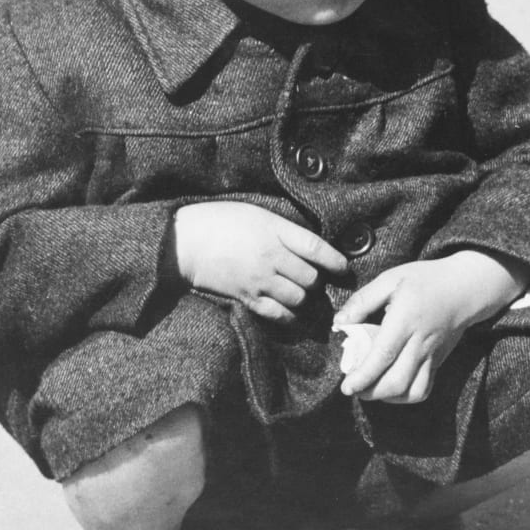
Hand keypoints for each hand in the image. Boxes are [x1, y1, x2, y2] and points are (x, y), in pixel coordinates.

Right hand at [173, 201, 347, 321]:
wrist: (185, 243)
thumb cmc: (220, 221)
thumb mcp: (256, 213)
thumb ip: (284, 229)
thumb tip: (310, 245)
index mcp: (274, 231)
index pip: (316, 248)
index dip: (335, 260)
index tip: (344, 267)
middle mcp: (271, 257)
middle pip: (311, 278)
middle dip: (318, 280)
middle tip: (316, 279)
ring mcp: (259, 280)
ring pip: (299, 298)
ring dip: (305, 298)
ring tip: (302, 293)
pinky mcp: (247, 298)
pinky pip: (278, 314)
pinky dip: (290, 316)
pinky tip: (293, 313)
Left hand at [333, 250, 529, 403]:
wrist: (467, 287)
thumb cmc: (426, 280)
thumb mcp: (391, 279)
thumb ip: (362, 301)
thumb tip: (339, 323)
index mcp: (405, 321)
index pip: (383, 356)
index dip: (363, 376)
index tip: (346, 387)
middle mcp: (420, 343)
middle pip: (396, 381)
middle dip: (371, 393)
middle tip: (353, 389)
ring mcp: (432, 355)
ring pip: (412, 391)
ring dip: (388, 398)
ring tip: (370, 390)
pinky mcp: (439, 361)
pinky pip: (425, 389)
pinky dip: (406, 396)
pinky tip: (391, 388)